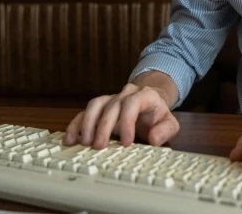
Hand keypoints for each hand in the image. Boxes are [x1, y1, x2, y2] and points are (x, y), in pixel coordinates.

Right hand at [64, 83, 178, 148]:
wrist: (150, 103)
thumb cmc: (158, 115)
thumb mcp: (170, 123)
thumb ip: (165, 130)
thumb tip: (154, 138)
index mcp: (144, 95)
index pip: (132, 104)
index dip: (127, 122)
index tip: (126, 142)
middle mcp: (125, 94)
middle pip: (112, 106)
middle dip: (104, 127)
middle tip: (99, 146)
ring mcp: (111, 99)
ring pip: (95, 105)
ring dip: (88, 124)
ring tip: (84, 143)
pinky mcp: (100, 107)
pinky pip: (85, 112)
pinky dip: (77, 125)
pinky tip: (71, 139)